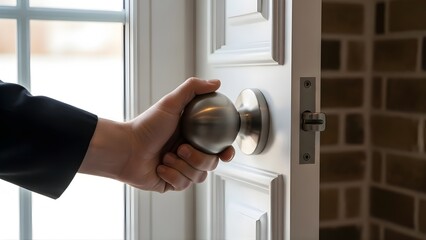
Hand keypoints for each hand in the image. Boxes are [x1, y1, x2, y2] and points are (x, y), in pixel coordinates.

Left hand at [79, 78, 234, 191]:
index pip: (217, 148)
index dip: (226, 152)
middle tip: (181, 148)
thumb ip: (193, 88)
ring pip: (199, 176)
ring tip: (166, 156)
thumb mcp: (170, 102)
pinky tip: (160, 167)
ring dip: (182, 166)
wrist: (125, 147)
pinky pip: (183, 185)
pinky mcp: (171, 184)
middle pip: (210, 164)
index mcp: (193, 138)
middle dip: (198, 158)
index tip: (226, 153)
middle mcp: (188, 154)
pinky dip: (171, 175)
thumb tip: (217, 83)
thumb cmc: (145, 126)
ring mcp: (180, 170)